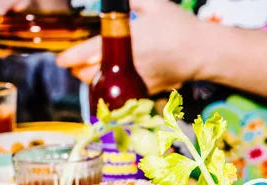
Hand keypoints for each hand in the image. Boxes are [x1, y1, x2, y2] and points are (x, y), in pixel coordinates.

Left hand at [56, 0, 202, 92]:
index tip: (61, 59)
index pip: (88, 53)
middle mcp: (129, 64)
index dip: (70, 58)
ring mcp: (138, 81)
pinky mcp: (148, 90)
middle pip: (91, 76)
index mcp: (127, 41)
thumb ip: (130, 0)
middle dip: (79, 71)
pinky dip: (116, 88)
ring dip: (96, 81)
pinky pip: (124, 92)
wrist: (204, 52)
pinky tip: (115, 81)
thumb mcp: (154, 4)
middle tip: (76, 63)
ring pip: (107, 87)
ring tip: (92, 72)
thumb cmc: (181, 26)